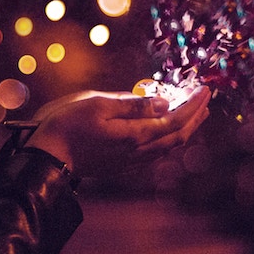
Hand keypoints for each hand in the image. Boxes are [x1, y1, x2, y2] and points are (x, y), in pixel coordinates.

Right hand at [23, 86, 210, 178]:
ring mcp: (130, 161)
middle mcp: (138, 151)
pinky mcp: (121, 165)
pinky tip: (166, 132)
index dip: (194, 105)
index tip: (205, 89)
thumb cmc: (68, 125)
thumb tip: (164, 102)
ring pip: (168, 147)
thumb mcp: (98, 104)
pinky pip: (155, 153)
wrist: (47, 157)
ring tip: (193, 114)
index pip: (176, 119)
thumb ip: (133, 104)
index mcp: (135, 135)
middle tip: (206, 100)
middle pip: (178, 136)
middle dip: (196, 117)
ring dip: (184, 129)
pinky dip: (168, 138)